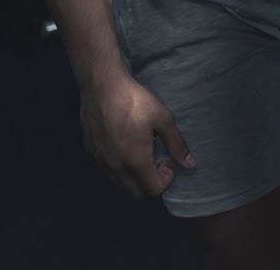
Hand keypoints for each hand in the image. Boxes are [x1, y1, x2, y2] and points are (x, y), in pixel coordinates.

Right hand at [80, 72, 193, 198]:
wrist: (102, 86)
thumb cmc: (135, 101)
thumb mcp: (163, 119)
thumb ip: (177, 144)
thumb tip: (189, 164)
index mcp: (135, 162)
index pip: (153, 190)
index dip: (166, 179)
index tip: (168, 159)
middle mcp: (115, 168)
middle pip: (136, 193)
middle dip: (150, 182)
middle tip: (157, 158)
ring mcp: (100, 161)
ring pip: (119, 184)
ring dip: (134, 177)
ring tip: (141, 152)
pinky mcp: (90, 152)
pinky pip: (107, 171)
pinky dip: (119, 168)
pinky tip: (124, 145)